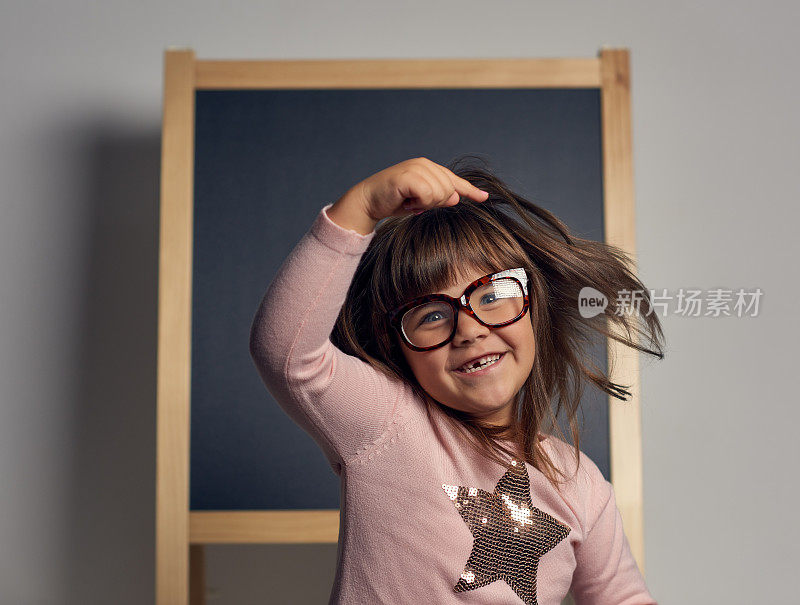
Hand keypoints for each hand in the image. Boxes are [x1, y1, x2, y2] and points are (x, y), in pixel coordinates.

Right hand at [329, 157, 488, 233]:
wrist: (367, 201)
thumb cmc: (393, 201)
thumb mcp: (420, 201)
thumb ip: (438, 198)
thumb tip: (455, 198)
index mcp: (428, 168)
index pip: (454, 180)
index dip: (469, 190)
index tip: (483, 197)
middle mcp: (424, 164)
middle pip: (449, 190)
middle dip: (434, 203)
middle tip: (414, 203)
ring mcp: (416, 168)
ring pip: (440, 193)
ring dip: (424, 204)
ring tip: (409, 201)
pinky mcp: (408, 175)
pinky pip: (428, 194)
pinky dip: (418, 203)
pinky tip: (406, 201)